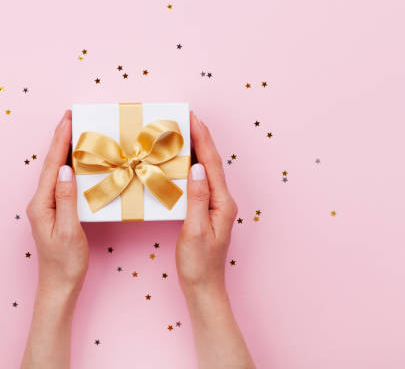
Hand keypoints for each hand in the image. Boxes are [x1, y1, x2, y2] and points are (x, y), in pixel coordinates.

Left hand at [22, 110, 87, 368]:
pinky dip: (68, 166)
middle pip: (52, 164)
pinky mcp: (53, 211)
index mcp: (42, 203)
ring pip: (55, 171)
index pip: (53, 166)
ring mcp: (45, 206)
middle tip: (71, 117)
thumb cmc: (65, 262)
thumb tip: (66, 170)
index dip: (61, 141)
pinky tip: (75, 162)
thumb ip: (67, 199)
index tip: (68, 119)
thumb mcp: (70, 230)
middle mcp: (40, 201)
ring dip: (64, 150)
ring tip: (74, 131)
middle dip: (61, 139)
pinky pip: (60, 182)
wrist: (59, 285)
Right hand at [176, 111, 237, 294]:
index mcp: (222, 203)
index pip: (211, 164)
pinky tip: (182, 162)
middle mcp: (223, 201)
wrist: (203, 287)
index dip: (202, 139)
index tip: (193, 119)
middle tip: (187, 118)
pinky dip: (191, 166)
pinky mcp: (207, 211)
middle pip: (211, 163)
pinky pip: (200, 182)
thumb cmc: (198, 264)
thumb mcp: (194, 231)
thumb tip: (195, 169)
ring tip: (184, 133)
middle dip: (200, 138)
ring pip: (206, 170)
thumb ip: (196, 199)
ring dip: (196, 150)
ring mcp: (216, 206)